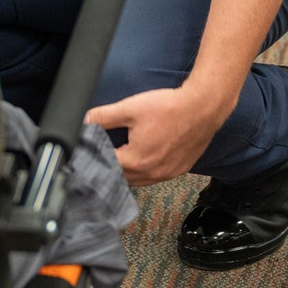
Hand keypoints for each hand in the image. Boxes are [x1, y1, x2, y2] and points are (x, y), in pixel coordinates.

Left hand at [86, 83, 226, 185]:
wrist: (203, 107)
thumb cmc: (170, 108)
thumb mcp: (130, 108)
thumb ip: (103, 117)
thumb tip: (85, 122)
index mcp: (137, 161)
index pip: (107, 168)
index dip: (97, 159)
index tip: (91, 152)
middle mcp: (152, 173)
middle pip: (122, 178)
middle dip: (111, 167)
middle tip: (104, 154)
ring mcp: (167, 174)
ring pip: (139, 180)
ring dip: (128, 172)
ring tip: (121, 156)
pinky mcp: (179, 170)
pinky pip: (156, 177)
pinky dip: (146, 171)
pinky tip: (144, 156)